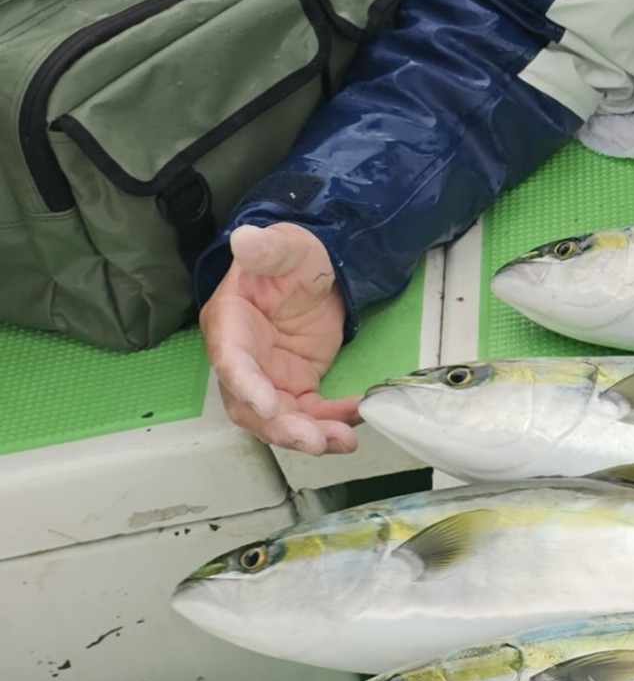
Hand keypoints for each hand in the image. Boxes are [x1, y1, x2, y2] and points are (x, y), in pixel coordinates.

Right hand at [202, 223, 358, 455]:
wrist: (319, 269)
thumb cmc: (292, 257)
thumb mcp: (284, 246)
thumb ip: (267, 249)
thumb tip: (246, 239)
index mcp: (229, 323)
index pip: (231, 361)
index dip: (246, 386)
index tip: (268, 406)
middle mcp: (242, 359)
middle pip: (251, 405)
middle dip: (280, 427)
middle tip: (315, 441)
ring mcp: (270, 377)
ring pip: (280, 419)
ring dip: (309, 435)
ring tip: (343, 441)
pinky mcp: (297, 385)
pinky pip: (312, 413)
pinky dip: (333, 421)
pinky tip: (357, 419)